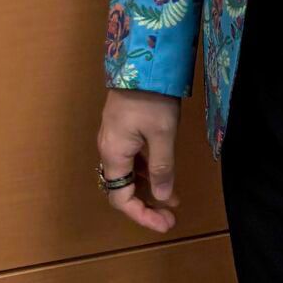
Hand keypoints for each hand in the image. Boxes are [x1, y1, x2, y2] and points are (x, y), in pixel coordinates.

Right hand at [96, 87, 182, 233]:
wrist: (142, 59)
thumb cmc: (151, 98)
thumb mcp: (162, 134)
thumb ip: (162, 168)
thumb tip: (164, 198)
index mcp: (114, 154)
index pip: (121, 199)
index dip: (142, 215)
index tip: (166, 223)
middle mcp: (109, 148)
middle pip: (122, 188)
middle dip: (146, 205)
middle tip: (171, 215)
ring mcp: (114, 136)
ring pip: (128, 174)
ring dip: (149, 188)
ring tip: (173, 197)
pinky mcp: (123, 126)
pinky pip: (132, 158)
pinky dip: (147, 170)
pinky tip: (164, 171)